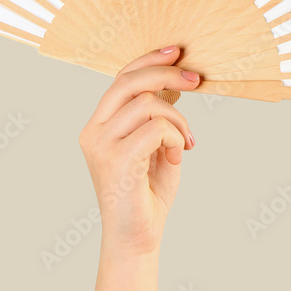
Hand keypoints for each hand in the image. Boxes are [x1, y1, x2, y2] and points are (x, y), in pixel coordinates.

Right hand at [78, 46, 199, 255]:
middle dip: (167, 73)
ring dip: (178, 119)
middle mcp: (93, 131)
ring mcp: (101, 145)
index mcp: (99, 125)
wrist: (137, 239)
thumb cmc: (147, 194)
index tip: (177, 51)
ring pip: (149, 104)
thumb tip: (175, 80)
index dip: (149, 59)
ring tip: (185, 142)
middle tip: (196, 79)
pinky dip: (176, 136)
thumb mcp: (155, 146)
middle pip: (129, 82)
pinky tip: (177, 155)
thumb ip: (158, 116)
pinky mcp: (116, 160)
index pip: (121, 79)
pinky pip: (156, 128)